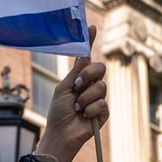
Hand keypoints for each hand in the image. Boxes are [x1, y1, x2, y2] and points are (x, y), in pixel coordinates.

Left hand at [35, 25, 107, 161]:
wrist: (61, 134)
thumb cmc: (58, 113)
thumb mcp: (63, 88)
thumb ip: (75, 72)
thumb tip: (84, 54)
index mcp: (79, 78)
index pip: (87, 57)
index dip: (90, 42)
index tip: (91, 27)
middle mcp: (90, 85)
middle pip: (100, 68)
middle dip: (88, 75)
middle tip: (77, 86)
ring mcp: (98, 98)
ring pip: (101, 86)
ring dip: (86, 97)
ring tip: (77, 108)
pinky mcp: (104, 112)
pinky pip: (102, 103)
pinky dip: (90, 109)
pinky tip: (84, 116)